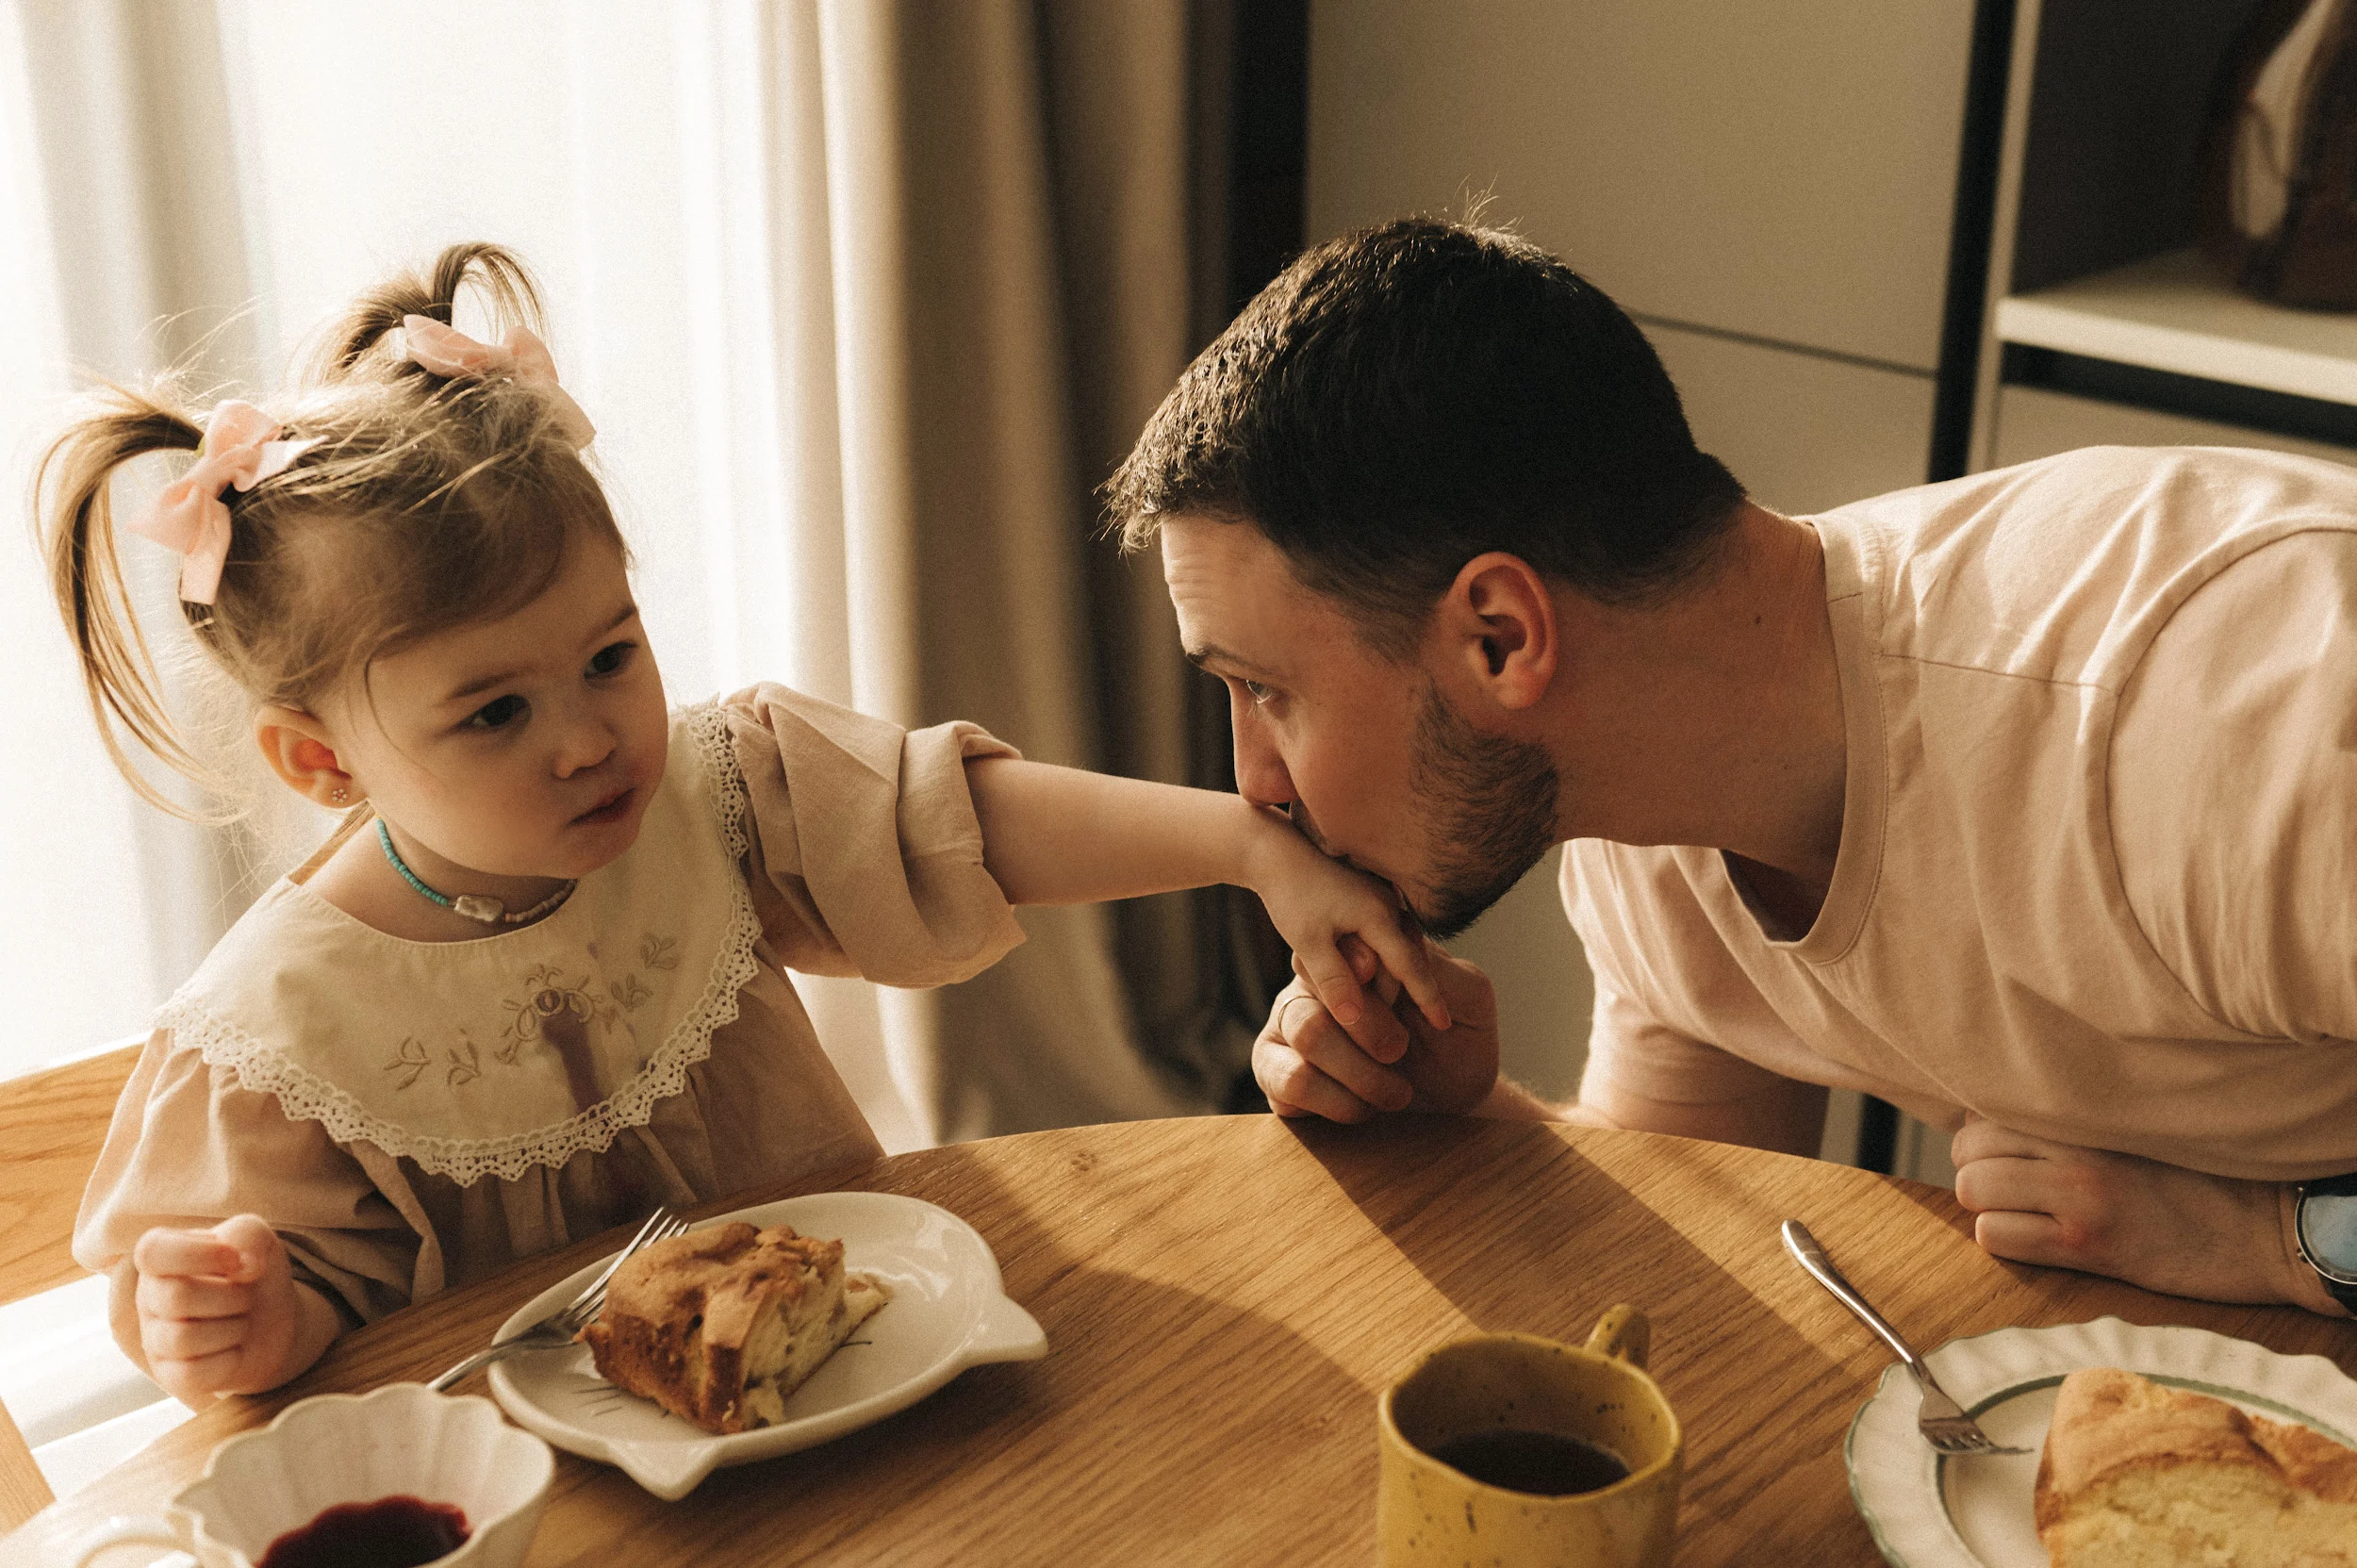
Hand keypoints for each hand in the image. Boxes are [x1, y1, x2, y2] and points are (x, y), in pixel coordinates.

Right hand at [132, 1215, 309, 1399]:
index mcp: (161, 1257)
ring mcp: (156, 1340)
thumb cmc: (253, 1273)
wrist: (272, 1320)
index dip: (199, 1253)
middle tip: (246, 1295)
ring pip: (183, 1338)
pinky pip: (192, 1373)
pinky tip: (235, 1348)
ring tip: (241, 1320)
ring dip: (233, 1327)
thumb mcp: (257, 1238)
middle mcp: (149, 1298)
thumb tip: (242, 1264)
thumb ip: (246, 1233)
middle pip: (177, 1297)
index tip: (236, 1259)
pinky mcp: (172, 1375)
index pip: (152, 1251)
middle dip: (231, 1296)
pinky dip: (229, 1359)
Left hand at [1242, 814, 1450, 1041]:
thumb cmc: (1289, 895)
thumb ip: (1332, 980)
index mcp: (1378, 915)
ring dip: (1390, 978)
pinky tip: (1369, 976)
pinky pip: (1388, 936)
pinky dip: (1384, 959)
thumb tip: (1355, 1020)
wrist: (1276, 852)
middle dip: (1398, 995)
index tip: (1444, 1024)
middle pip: (1404, 962)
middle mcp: (1389, 904)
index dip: (1428, 998)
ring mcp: (1384, 898)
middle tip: (1383, 1031)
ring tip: (1377, 1008)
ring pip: (1397, 949)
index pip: (1411, 966)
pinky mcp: (1373, 897)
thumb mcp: (1307, 942)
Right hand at [1254, 949, 1499, 1121]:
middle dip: (1370, 1028)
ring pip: (1307, 1033)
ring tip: (1396, 1092)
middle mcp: (1314, 985)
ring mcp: (1288, 1028)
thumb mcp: (1468, 996)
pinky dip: (1337, 1102)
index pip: (1341, 942)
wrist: (1454, 1100)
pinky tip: (1364, 1108)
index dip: (1364, 966)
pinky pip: (1290, 1082)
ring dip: (1360, 1072)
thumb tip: (1388, 957)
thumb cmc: (1458, 1039)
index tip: (1397, 995)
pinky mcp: (1276, 1073)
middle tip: (1401, 1051)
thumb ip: (1434, 969)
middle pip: (1322, 987)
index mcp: (1356, 954)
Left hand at [1951, 1115, 2337, 1312]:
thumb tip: (1999, 1119)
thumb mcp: (2139, 1129)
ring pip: (1974, 1190)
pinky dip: (2002, 1238)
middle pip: (1969, 1148)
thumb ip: (2078, 1120)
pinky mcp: (2088, 1245)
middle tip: (2006, 1185)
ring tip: (2018, 1212)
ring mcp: (2079, 1196)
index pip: (1987, 1109)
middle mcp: (2076, 1148)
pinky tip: (2032, 1239)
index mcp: (2089, 1112)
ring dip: (1986, 1205)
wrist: (2266, 1231)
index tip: (2000, 1148)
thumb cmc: (2203, 1180)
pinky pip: (1999, 1237)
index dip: (1981, 1132)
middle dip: (1976, 1168)